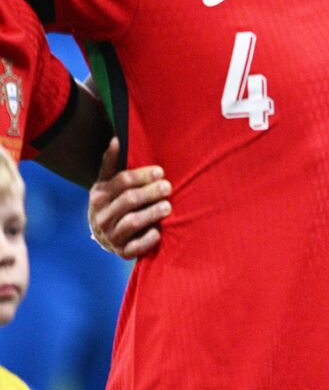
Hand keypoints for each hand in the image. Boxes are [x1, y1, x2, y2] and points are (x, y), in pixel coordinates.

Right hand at [88, 138, 170, 259]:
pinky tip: (158, 232)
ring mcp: (110, 235)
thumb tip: (117, 138)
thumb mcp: (108, 182)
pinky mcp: (121, 251)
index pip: (122, 181)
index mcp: (99, 195)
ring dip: (151, 213)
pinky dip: (147, 239)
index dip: (143, 175)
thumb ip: (112, 162)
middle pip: (129, 200)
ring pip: (132, 222)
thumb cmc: (113, 201)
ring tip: (168, 206)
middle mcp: (102, 216)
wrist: (104, 233)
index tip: (160, 172)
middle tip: (168, 187)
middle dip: (151, 192)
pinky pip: (135, 247)